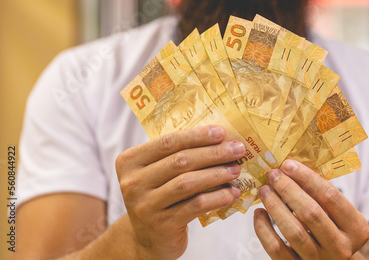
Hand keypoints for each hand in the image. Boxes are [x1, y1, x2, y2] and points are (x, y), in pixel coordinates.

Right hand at [115, 125, 244, 259]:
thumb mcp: (158, 173)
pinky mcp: (162, 225)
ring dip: (217, 174)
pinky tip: (232, 193)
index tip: (221, 132)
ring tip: (236, 170)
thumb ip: (177, 155)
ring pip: (188, 183)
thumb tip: (219, 138)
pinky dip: (217, 197)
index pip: (167, 142)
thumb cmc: (159, 196)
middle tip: (238, 149)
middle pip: (180, 161)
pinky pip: (195, 206)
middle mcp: (133, 183)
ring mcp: (146, 206)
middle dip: (213, 153)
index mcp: (130, 162)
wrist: (148, 239)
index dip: (197, 135)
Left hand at [254, 160, 368, 258]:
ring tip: (264, 190)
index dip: (307, 178)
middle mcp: (342, 248)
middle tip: (273, 175)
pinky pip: (276, 248)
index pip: (330, 196)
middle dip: (288, 189)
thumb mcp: (336, 214)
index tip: (288, 165)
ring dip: (275, 206)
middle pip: (311, 212)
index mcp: (356, 228)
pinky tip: (259, 213)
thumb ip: (320, 195)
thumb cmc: (330, 230)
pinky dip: (263, 229)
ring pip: (293, 231)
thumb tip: (289, 167)